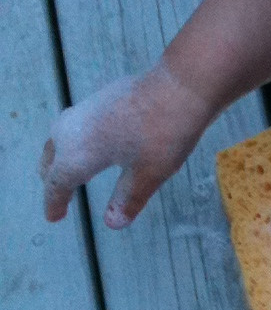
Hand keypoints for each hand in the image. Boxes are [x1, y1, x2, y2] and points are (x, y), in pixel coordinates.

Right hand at [41, 61, 216, 227]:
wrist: (179, 86)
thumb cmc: (163, 134)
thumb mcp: (148, 175)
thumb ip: (128, 199)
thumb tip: (112, 222)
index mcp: (76, 154)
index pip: (56, 184)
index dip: (54, 202)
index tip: (53, 217)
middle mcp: (71, 131)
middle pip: (51, 159)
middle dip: (53, 179)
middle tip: (60, 197)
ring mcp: (84, 110)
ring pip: (60, 138)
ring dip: (61, 157)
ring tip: (71, 171)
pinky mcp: (100, 97)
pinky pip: (76, 125)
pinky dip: (76, 141)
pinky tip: (95, 144)